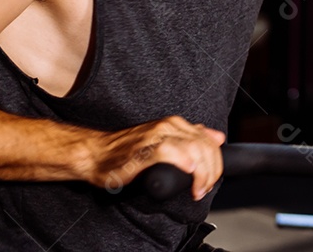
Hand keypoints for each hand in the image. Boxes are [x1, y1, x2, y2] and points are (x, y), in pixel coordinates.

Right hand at [89, 116, 224, 199]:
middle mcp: (167, 127)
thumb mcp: (164, 139)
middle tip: (203, 189)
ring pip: (193, 149)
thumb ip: (190, 137)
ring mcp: (154, 137)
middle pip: (205, 147)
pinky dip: (183, 162)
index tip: (210, 181)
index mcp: (175, 124)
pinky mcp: (142, 150)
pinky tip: (187, 171)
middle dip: (211, 172)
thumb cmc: (126, 151)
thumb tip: (217, 137)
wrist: (95, 154)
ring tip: (196, 189)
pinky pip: (169, 151)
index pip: (209, 141)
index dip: (216, 164)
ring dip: (201, 173)